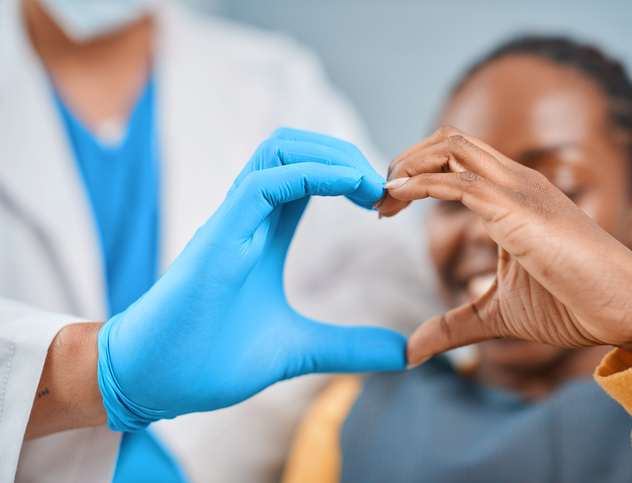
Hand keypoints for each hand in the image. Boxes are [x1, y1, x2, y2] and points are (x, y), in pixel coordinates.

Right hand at [98, 129, 405, 431]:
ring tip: (370, 187)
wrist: (153, 382)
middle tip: (386, 190)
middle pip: (295, 148)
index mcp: (264, 233)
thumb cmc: (209, 359)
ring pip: (278, 150)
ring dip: (331, 156)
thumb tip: (403, 353)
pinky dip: (312, 175)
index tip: (386, 203)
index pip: (307, 176)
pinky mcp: (218, 236)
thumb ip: (348, 348)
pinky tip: (349, 190)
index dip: (349, 175)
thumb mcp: (298, 350)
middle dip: (346, 155)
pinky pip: (265, 183)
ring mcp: (231, 221)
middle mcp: (247, 217)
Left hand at [377, 126, 631, 365]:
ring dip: (407, 166)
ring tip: (382, 199)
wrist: (625, 311)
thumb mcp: (495, 314)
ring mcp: (519, 191)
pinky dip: (420, 184)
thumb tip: (411, 351)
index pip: (456, 158)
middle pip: (449, 140)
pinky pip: (459, 183)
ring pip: (451, 148)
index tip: (387, 204)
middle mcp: (516, 182)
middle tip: (378, 199)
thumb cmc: (570, 304)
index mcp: (514, 194)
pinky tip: (397, 199)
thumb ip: (452, 325)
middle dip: (405, 160)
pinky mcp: (519, 211)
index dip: (415, 171)